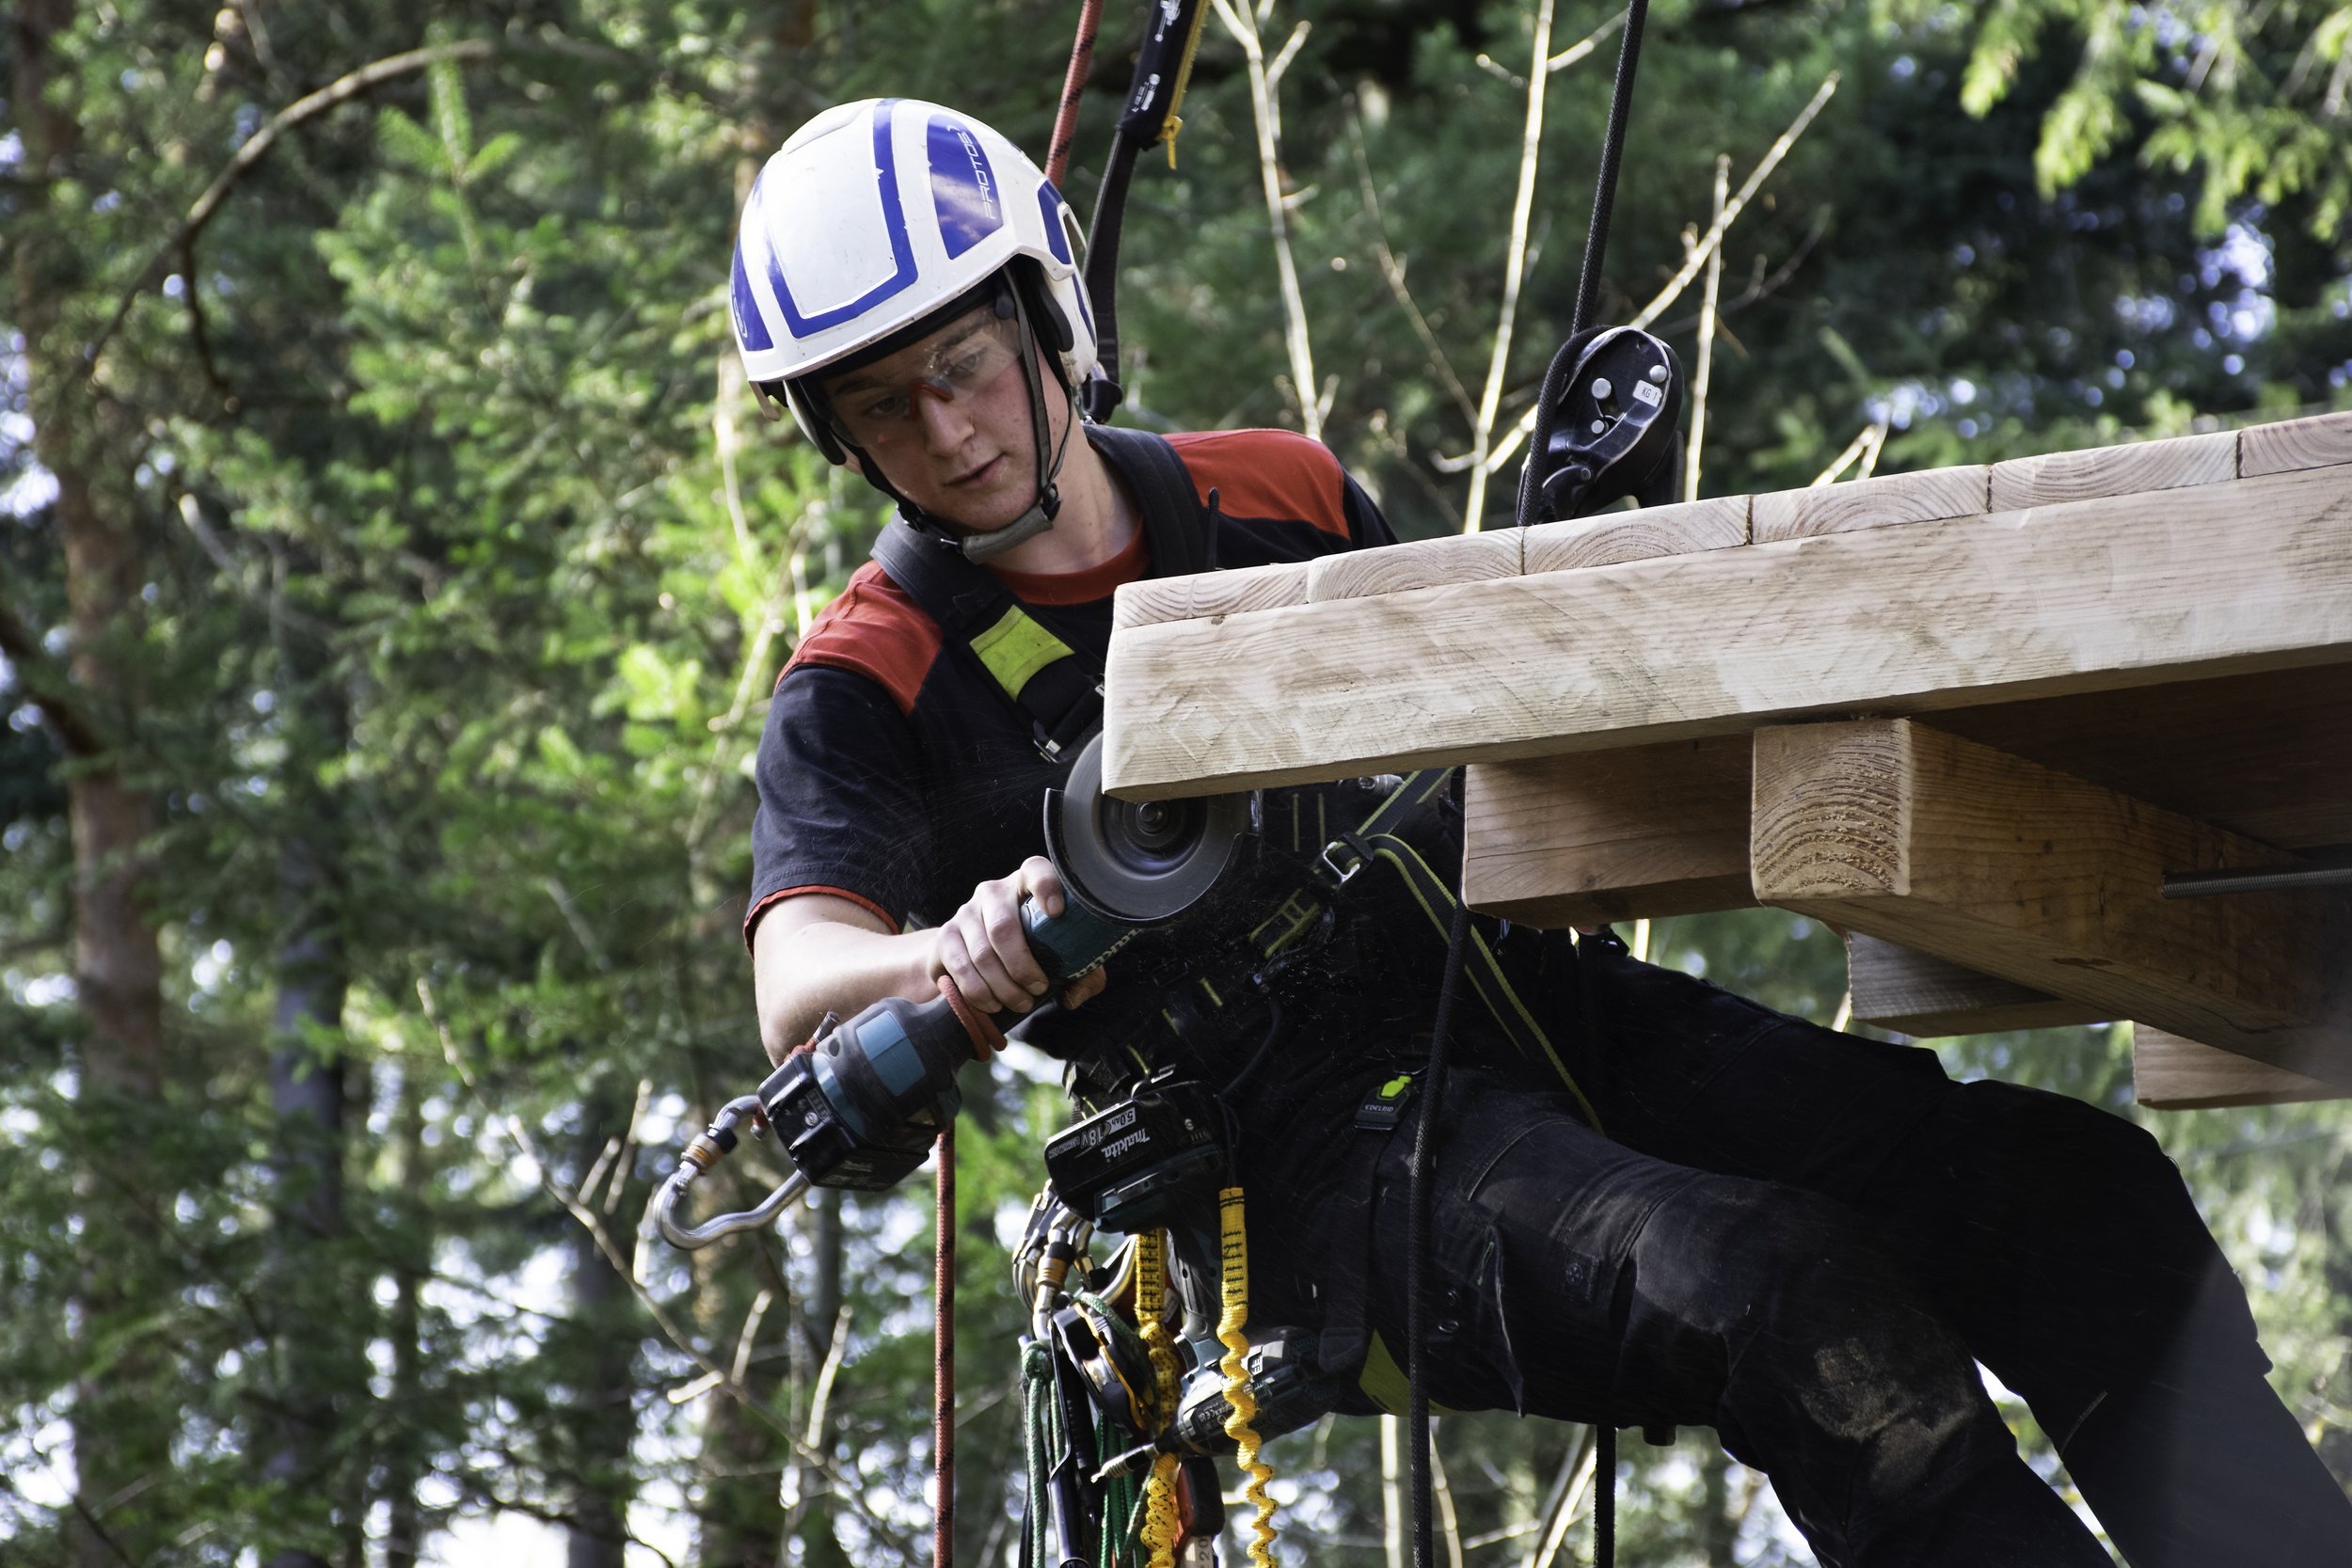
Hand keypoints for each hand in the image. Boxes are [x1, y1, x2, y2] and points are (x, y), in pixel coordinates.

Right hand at [932, 857, 1106, 1014]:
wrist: (971, 955)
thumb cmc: (1030, 951)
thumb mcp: (1061, 957)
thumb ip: (1081, 974)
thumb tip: (1072, 996)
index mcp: (1026, 885)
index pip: (1036, 871)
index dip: (1046, 887)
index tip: (1058, 913)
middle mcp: (992, 892)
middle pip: (1003, 928)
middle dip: (1023, 967)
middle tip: (1039, 989)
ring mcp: (965, 912)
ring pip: (983, 954)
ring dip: (1004, 987)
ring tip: (1021, 1003)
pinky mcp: (945, 936)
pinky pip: (961, 968)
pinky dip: (980, 993)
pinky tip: (994, 1004)